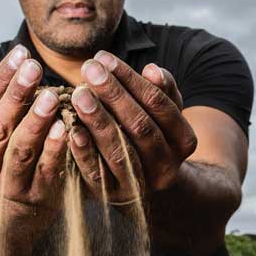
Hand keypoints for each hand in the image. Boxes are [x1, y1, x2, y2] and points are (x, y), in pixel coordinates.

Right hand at [0, 44, 68, 209]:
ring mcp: (9, 183)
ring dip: (35, 122)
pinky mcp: (36, 196)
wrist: (8, 216)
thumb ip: (3, 101)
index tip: (21, 53)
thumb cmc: (7, 156)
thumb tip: (22, 58)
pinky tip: (65, 127)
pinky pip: (46, 170)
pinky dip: (55, 148)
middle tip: (33, 68)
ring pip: (20, 149)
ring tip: (51, 96)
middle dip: (15, 96)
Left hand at [66, 51, 196, 203]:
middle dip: (114, 95)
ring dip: (98, 121)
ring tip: (78, 94)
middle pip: (141, 127)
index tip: (104, 58)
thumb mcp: (165, 114)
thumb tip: (153, 69)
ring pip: (121, 151)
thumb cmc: (153, 136)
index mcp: (184, 141)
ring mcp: (141, 185)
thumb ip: (162, 91)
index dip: (132, 80)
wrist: (150, 187)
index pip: (159, 104)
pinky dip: (84, 152)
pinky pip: (98, 175)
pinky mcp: (114, 196)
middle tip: (89, 69)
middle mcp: (167, 166)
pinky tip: (72, 130)